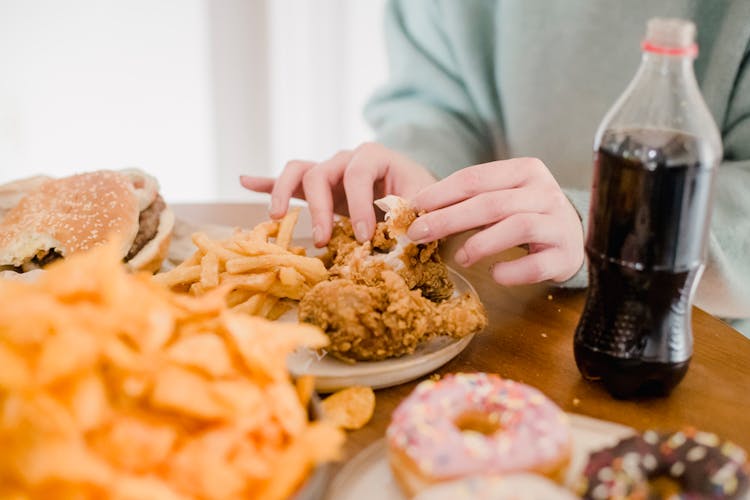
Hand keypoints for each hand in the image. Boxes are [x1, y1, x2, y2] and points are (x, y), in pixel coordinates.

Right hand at [240, 143, 435, 246]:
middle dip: (319, 208)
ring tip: (277, 217)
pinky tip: (245, 180)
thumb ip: (412, 214)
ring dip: (283, 192)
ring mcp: (329, 171)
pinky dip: (266, 180)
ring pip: (298, 170)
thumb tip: (402, 232)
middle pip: (320, 172)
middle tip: (324, 240)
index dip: (359, 205)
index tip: (364, 237)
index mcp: (375, 157)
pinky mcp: (317, 187)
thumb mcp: (424, 204)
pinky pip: (288, 179)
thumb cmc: (421, 199)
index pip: (358, 174)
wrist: (418, 196)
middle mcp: (347, 159)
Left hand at [407, 158, 583, 285]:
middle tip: (419, 234)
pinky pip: (536, 265)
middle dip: (449, 219)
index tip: (413, 208)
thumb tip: (417, 211)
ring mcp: (559, 223)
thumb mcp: (501, 199)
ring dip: (481, 244)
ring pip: (517, 227)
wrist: (572, 239)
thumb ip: (467, 200)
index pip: (476, 178)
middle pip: (491, 203)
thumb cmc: (525, 216)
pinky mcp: (565, 255)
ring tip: (461, 257)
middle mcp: (545, 192)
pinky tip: (495, 273)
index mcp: (525, 170)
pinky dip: (511, 271)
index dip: (441, 193)